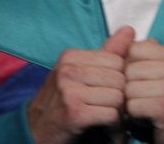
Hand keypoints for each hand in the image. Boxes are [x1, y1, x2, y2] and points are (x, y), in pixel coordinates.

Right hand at [27, 26, 135, 143]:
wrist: (34, 133)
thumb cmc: (61, 103)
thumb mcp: (80, 74)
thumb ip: (107, 53)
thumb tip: (129, 30)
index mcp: (71, 56)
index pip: (117, 60)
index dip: (120, 80)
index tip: (113, 93)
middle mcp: (68, 70)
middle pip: (119, 79)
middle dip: (122, 98)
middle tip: (114, 110)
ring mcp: (69, 91)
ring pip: (118, 97)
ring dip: (120, 115)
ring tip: (112, 120)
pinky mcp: (74, 113)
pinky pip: (112, 115)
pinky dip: (115, 128)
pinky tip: (108, 131)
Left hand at [124, 39, 163, 143]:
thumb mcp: (156, 76)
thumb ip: (140, 53)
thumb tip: (125, 30)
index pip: (134, 49)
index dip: (129, 69)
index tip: (143, 83)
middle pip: (129, 69)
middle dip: (129, 89)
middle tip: (145, 101)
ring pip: (129, 88)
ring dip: (131, 104)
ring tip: (146, 110)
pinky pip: (132, 105)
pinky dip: (134, 116)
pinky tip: (147, 119)